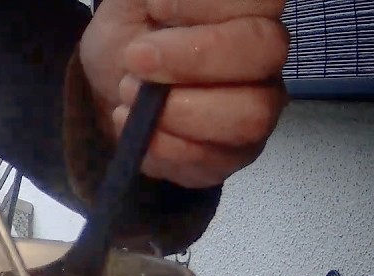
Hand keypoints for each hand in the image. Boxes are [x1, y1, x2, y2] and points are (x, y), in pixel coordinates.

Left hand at [79, 0, 289, 188]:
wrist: (109, 87)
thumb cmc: (132, 33)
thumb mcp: (134, 1)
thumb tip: (169, 2)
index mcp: (249, 10)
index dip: (208, 5)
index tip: (157, 9)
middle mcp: (265, 58)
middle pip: (265, 53)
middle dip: (191, 59)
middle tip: (136, 59)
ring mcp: (256, 109)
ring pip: (248, 116)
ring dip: (175, 111)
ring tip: (129, 96)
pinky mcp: (231, 156)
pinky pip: (212, 161)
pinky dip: (160, 147)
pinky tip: (135, 127)